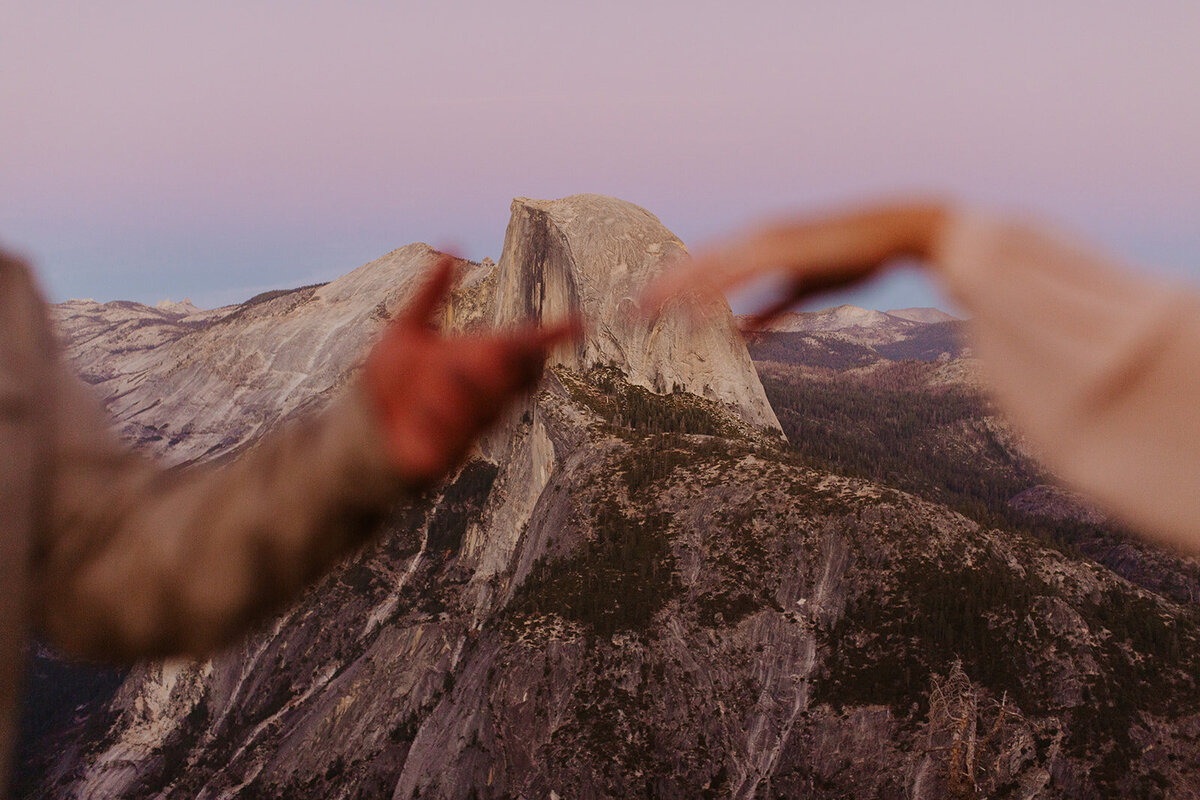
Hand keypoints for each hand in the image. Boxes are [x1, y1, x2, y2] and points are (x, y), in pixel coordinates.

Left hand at [364, 255, 579, 488]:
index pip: (527, 350)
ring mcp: (470, 426)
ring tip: (439, 377)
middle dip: (508, 363)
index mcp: (479, 362)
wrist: (362, 426)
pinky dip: (437, 418)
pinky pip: (455, 436)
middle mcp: (483, 395)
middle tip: (490, 349)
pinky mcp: (447, 455)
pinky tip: (419, 409)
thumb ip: (428, 294)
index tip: (579, 322)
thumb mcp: (404, 330)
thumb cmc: (390, 379)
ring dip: (467, 389)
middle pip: (517, 378)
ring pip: (489, 406)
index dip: (553, 337)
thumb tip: (449, 248)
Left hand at [641, 202, 950, 328]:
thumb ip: (770, 312)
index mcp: (758, 243)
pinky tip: (690, 317)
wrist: (897, 230)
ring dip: (672, 293)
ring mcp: (769, 242)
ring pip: (708, 270)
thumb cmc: (853, 258)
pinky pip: (740, 278)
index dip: (670, 285)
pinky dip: (713, 298)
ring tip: (642, 315)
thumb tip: (741, 336)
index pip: (702, 264)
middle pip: (694, 266)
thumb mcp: (803, 291)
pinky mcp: (786, 253)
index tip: (643, 306)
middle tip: (625, 314)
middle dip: (658, 290)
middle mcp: (756, 238)